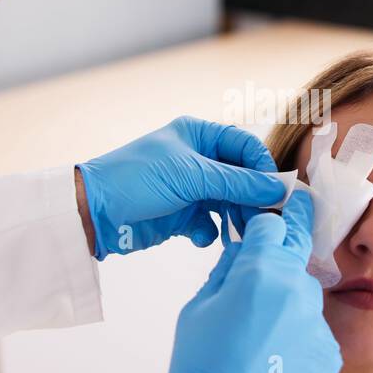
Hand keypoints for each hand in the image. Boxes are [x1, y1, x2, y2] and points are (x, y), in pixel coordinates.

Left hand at [75, 116, 286, 259]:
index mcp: (199, 135)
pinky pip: (210, 224)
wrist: (94, 212)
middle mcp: (197, 158)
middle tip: (265, 219)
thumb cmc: (137, 179)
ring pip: (228, 203)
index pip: (245, 146)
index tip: (276, 191)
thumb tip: (279, 189)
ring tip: (239, 234)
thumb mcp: (191, 176)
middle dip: (251, 198)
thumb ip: (237, 183)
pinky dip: (210, 232)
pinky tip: (200, 237)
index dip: (262, 167)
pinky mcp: (181, 215)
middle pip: (240, 177)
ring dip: (234, 219)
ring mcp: (190, 188)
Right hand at [164, 191, 341, 372]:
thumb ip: (225, 270)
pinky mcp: (329, 353)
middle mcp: (297, 290)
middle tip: (271, 264)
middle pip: (295, 257)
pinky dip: (299, 337)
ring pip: (305, 297)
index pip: (274, 225)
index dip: (267, 222)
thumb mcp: (198, 307)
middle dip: (281, 259)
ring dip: (288, 304)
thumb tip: (241, 251)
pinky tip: (275, 356)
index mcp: (261, 271)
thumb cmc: (202, 365)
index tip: (275, 216)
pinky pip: (315, 332)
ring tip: (261, 334)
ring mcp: (317, 323)